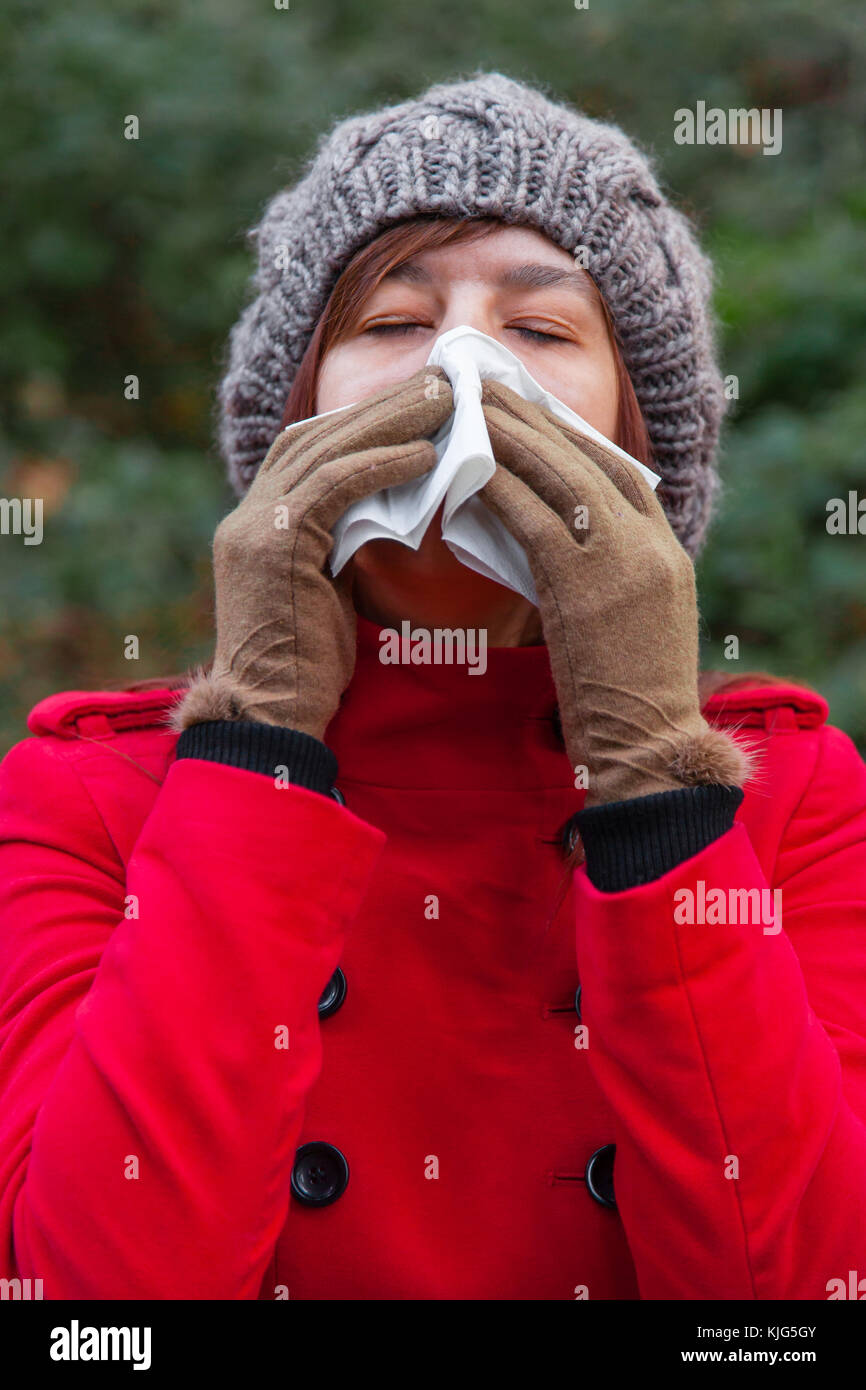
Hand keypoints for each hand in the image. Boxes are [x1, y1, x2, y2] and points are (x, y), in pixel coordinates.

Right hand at [172, 366, 453, 740]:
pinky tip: (425, 454)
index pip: (308, 449)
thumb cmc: (308, 670)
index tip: (418, 404)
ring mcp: (252, 527)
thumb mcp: (327, 591)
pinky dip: (380, 464)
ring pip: (325, 449)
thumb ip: (344, 543)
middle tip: (440, 383)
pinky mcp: (272, 545)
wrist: (268, 721)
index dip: (362, 421)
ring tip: (444, 403)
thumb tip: (395, 506)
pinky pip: (333, 486)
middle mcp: (247, 515)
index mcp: (256, 522)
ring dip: (389, 422)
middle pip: (316, 435)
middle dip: (380, 407)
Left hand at [478, 381, 752, 806]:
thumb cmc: (629, 703)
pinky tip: (467, 470)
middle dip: (537, 420)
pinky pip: (534, 520)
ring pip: (562, 478)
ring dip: (513, 439)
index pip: (619, 472)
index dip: (572, 436)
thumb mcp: (630, 625)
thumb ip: (602, 575)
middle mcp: (652, 546)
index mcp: (668, 553)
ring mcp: (624, 562)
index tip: (531, 410)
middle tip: (491, 387)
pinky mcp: (585, 587)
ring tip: (472, 408)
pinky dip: (500, 490)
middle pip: (590, 459)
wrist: (649, 754)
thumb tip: (545, 540)